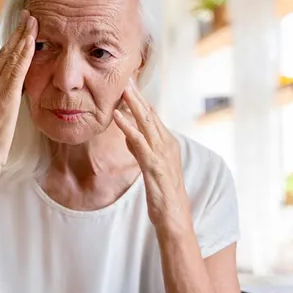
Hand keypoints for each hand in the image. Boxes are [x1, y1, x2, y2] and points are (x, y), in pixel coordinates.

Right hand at [0, 10, 37, 173]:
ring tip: (33, 21)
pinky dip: (24, 53)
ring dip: (23, 37)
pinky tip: (33, 42)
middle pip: (3, 54)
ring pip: (9, 58)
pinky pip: (16, 70)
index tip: (21, 31)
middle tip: (29, 16)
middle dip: (17, 34)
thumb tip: (13, 95)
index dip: (10, 44)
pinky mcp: (1, 96)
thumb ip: (0, 103)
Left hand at [113, 79, 191, 230]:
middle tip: (126, 75)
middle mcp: (167, 144)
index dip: (140, 99)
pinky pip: (139, 142)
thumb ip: (141, 149)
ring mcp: (162, 154)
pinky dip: (128, 127)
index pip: (152, 116)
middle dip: (137, 95)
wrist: (175, 217)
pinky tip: (117, 116)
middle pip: (150, 114)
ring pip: (146, 123)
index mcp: (167, 143)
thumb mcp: (151, 166)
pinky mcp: (154, 166)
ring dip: (133, 104)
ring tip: (122, 88)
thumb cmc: (163, 194)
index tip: (128, 83)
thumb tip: (129, 134)